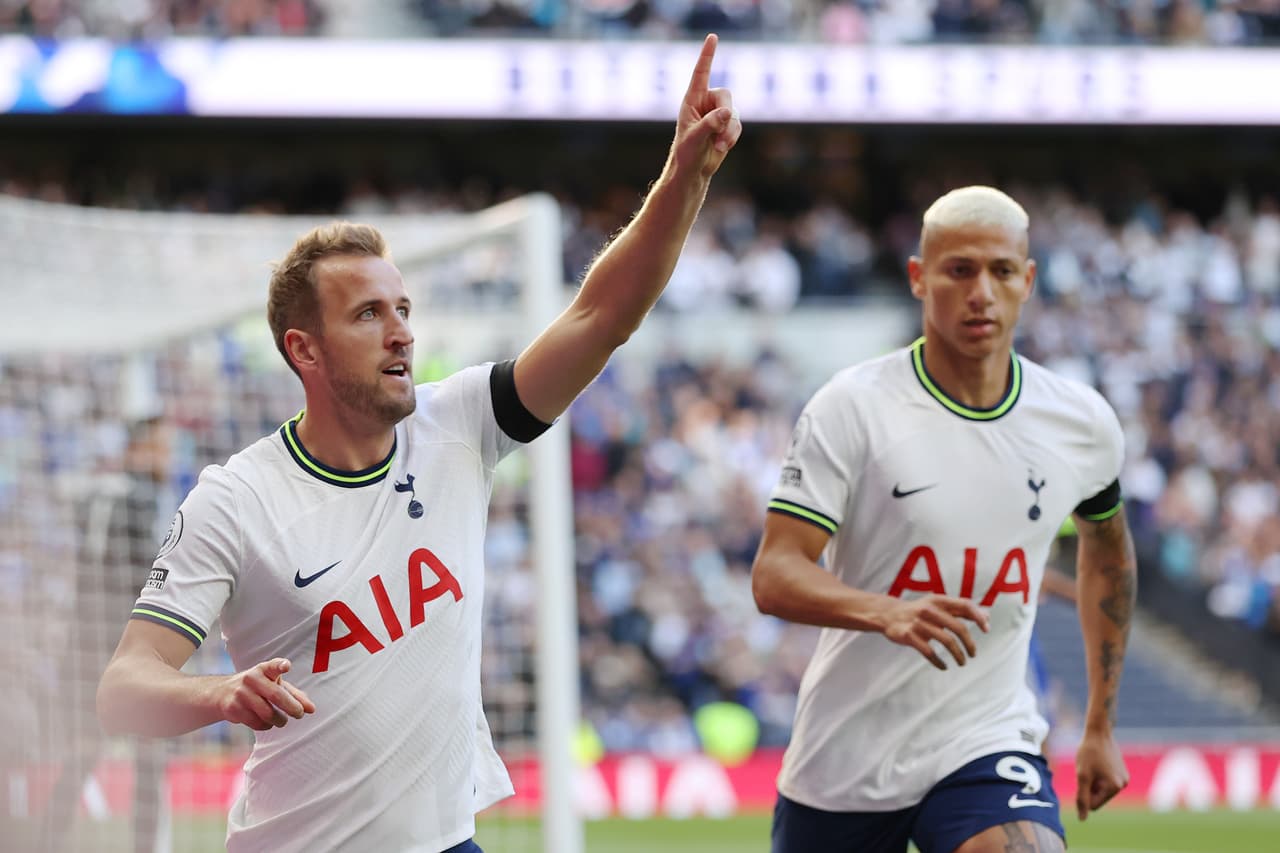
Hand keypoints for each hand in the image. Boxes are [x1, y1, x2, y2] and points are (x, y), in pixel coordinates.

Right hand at [217, 658, 315, 731]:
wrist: (223, 693)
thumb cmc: (258, 687)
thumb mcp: (274, 685)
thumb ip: (294, 695)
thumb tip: (312, 709)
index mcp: (264, 669)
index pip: (272, 666)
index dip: (280, 666)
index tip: (286, 666)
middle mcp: (251, 678)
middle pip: (276, 696)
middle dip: (292, 707)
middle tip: (299, 714)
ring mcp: (241, 693)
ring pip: (267, 713)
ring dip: (279, 720)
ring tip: (282, 720)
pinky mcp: (233, 708)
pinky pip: (256, 722)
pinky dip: (266, 726)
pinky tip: (267, 723)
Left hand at [671, 34, 741, 179]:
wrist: (693, 170)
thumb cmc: (686, 153)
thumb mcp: (695, 138)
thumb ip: (711, 124)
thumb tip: (727, 112)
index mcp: (692, 100)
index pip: (701, 73)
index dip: (707, 55)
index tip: (712, 37)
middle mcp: (706, 103)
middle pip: (726, 95)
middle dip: (726, 114)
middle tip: (719, 132)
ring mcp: (718, 114)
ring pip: (734, 113)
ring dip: (729, 131)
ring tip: (718, 145)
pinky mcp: (727, 125)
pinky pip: (738, 125)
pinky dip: (732, 137)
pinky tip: (722, 147)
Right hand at [881, 595, 989, 669]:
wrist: (889, 614)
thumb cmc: (920, 611)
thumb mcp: (939, 605)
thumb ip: (961, 610)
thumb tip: (987, 617)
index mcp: (939, 600)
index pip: (965, 605)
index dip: (978, 617)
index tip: (986, 630)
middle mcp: (930, 610)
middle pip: (959, 628)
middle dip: (969, 644)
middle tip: (973, 654)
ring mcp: (918, 623)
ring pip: (946, 641)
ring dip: (958, 655)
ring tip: (962, 662)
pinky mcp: (909, 636)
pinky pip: (929, 652)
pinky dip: (939, 662)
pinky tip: (944, 667)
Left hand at [1075, 728, 1127, 819]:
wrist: (1099, 731)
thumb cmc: (1088, 752)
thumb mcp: (1082, 775)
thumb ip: (1082, 798)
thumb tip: (1082, 819)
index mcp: (1115, 787)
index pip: (1094, 805)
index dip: (1083, 793)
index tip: (1082, 777)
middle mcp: (1123, 785)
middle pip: (1098, 797)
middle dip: (1089, 787)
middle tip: (1086, 769)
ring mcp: (1124, 778)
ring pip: (1101, 790)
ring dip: (1093, 781)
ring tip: (1091, 765)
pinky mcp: (1122, 772)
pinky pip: (1106, 782)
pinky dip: (1098, 776)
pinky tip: (1097, 763)